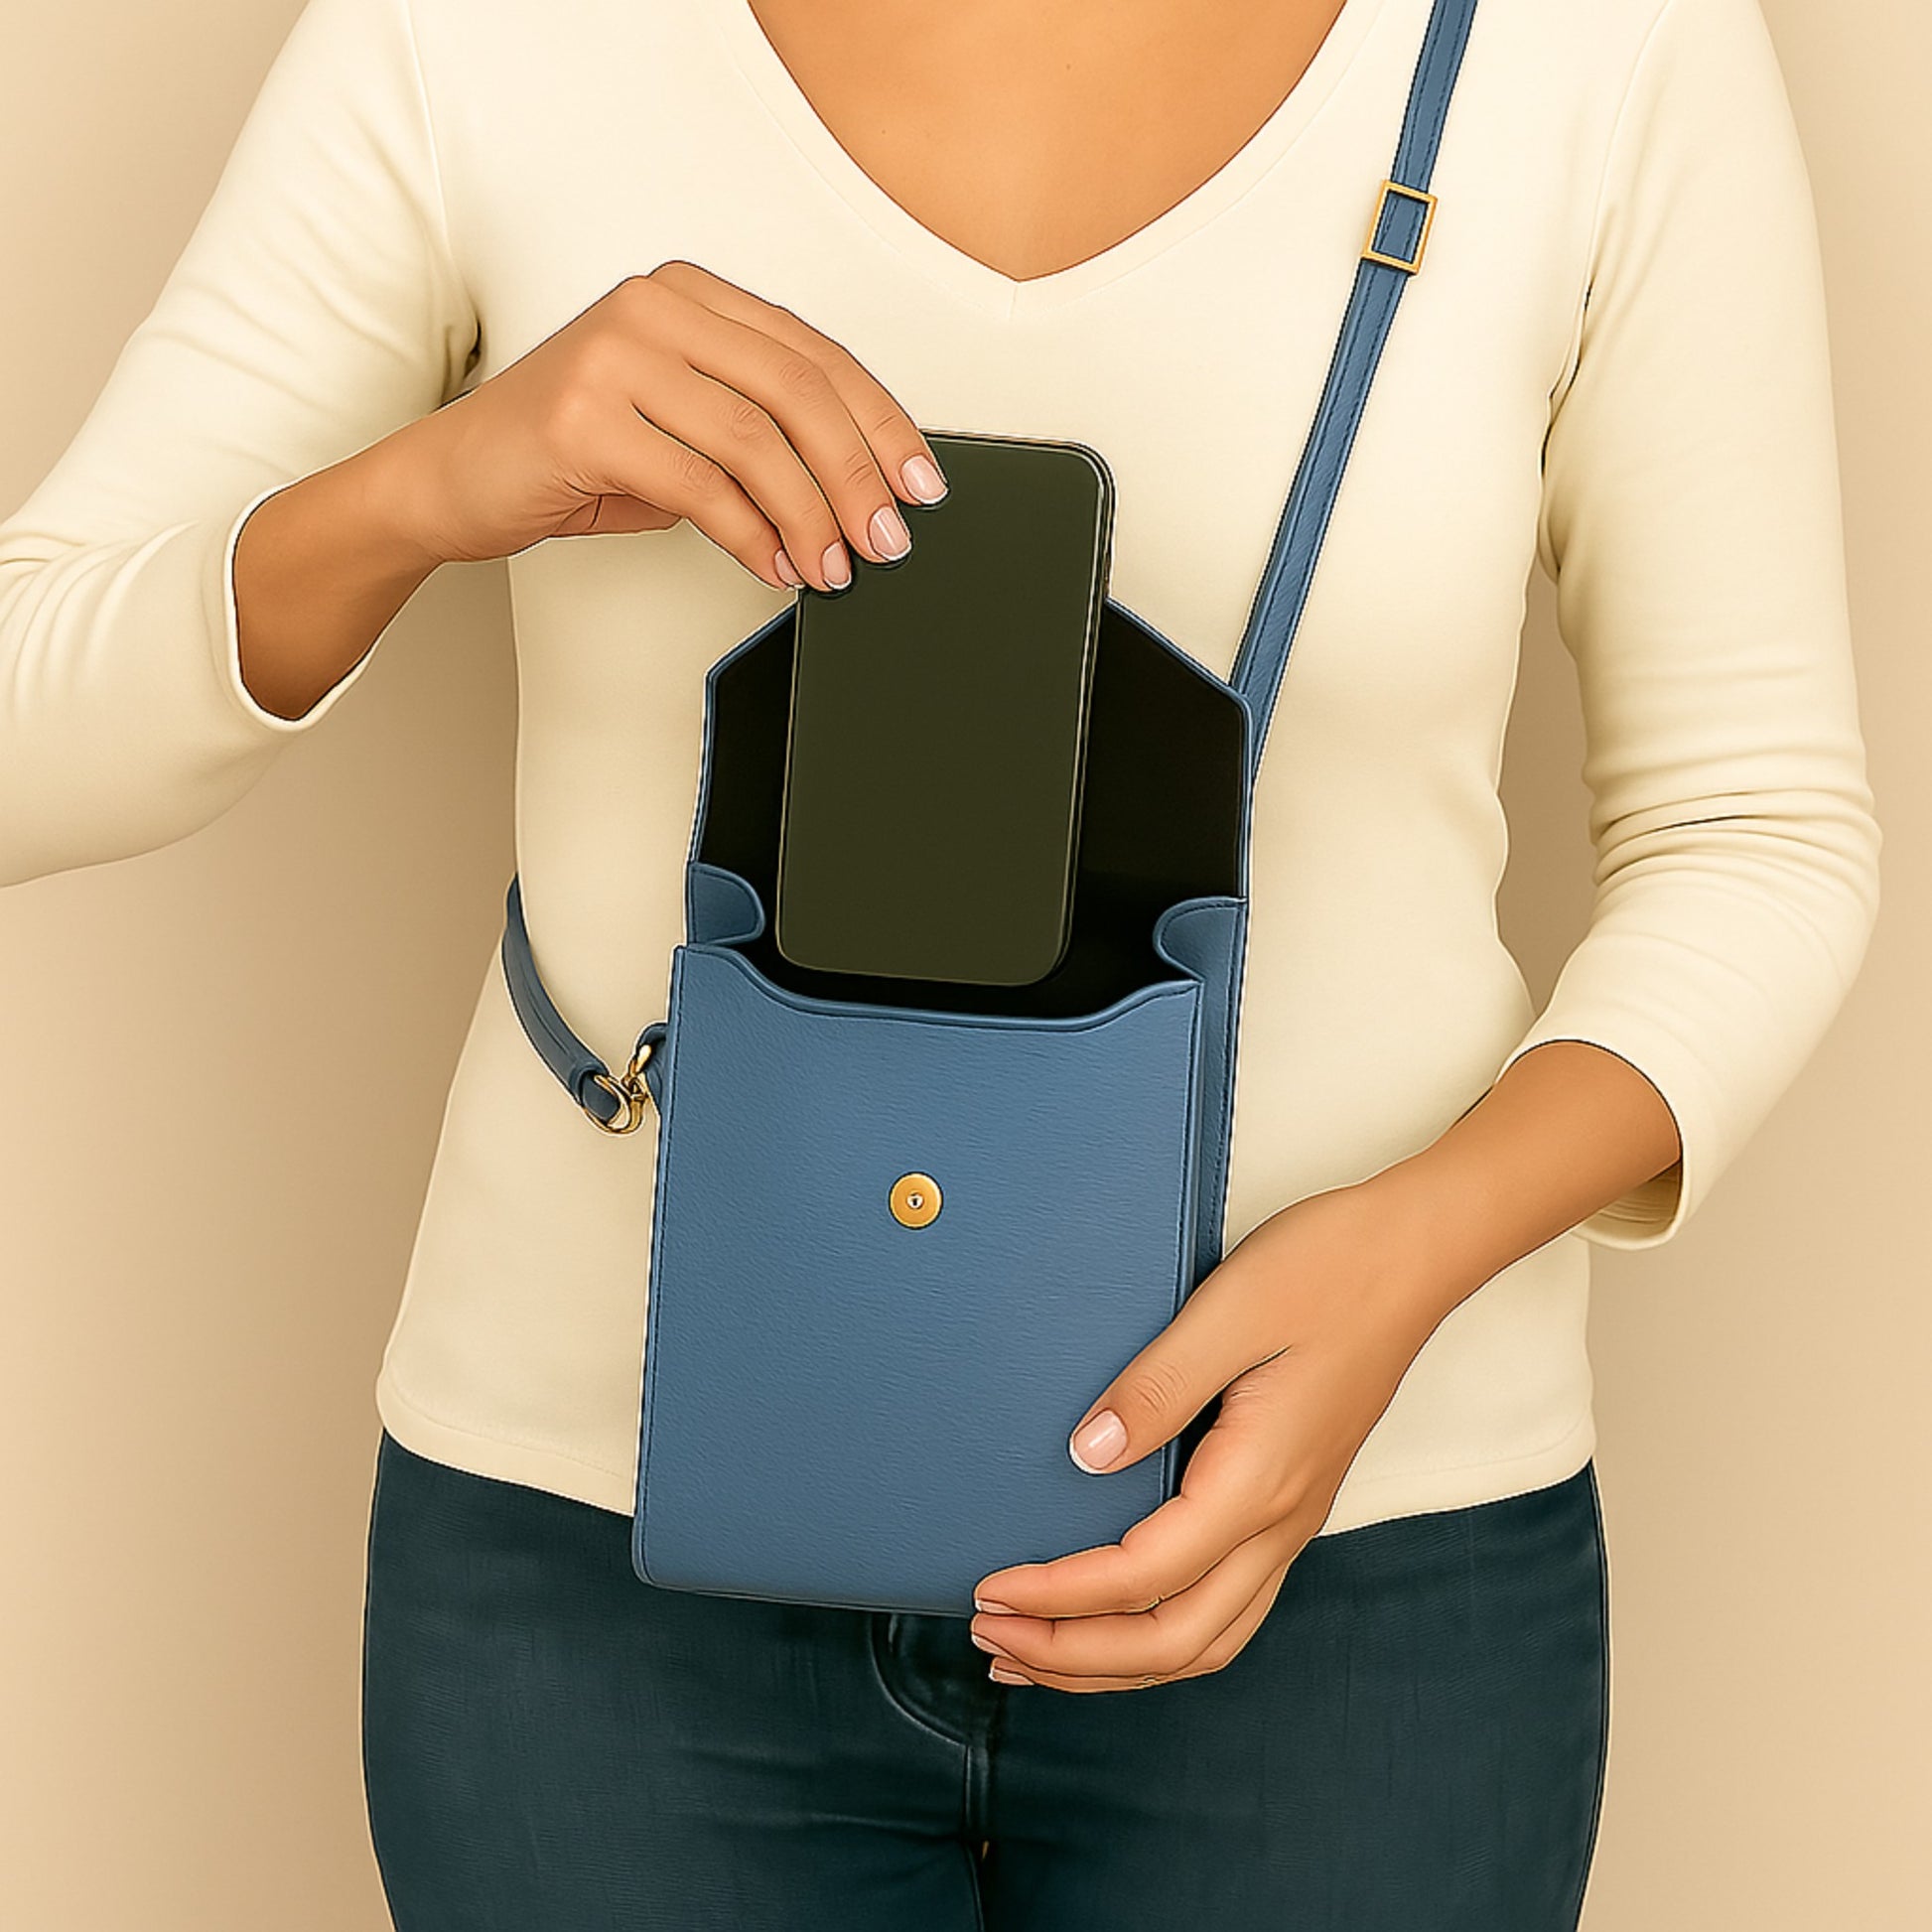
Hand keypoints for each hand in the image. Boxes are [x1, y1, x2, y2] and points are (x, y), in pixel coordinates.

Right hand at [388, 259, 948, 589]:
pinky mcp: (585, 418)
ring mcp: (615, 355)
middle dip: (858, 477)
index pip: (814, 353)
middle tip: (888, 540)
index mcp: (688, 295)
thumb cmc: (569, 454)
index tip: (920, 483)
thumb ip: (755, 437)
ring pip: (757, 440)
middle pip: (798, 390)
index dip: (880, 423)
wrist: (451, 479)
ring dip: (811, 517)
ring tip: (834, 568)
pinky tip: (775, 567)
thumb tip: (855, 497)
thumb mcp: (677, 429)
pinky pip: (701, 486)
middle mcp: (654, 307)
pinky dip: (752, 538)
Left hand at [968, 1180, 1474, 1693]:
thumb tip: (1085, 1456)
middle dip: (1075, 1653)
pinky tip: (1111, 1617)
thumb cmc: (1329, 1268)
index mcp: (1259, 1480)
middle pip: (1175, 1641)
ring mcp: (1291, 1520)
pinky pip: (1223, 1608)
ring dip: (1115, 1660)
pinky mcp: (1288, 1503)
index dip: (1059, 1595)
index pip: (1144, 1577)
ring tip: (1035, 1652)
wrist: (1415, 1254)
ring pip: (1205, 1640)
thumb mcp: (1230, 1310)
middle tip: (989, 1637)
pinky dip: (1158, 1634)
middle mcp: (1281, 1521)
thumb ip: (1156, 1389)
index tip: (990, 1590)